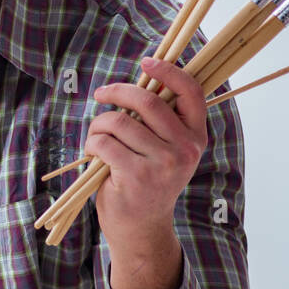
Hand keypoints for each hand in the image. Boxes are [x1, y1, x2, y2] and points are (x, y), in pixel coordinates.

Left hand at [86, 57, 207, 248]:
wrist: (141, 228)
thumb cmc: (147, 181)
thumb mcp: (164, 150)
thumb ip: (158, 121)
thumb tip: (136, 83)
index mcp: (196, 137)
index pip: (191, 91)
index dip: (168, 71)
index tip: (146, 61)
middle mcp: (186, 149)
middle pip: (147, 101)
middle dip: (117, 92)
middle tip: (101, 95)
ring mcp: (163, 163)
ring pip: (119, 121)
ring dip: (98, 124)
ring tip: (95, 137)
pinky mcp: (136, 175)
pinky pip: (104, 142)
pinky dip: (92, 142)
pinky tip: (93, 153)